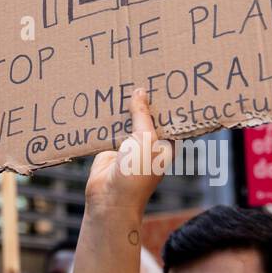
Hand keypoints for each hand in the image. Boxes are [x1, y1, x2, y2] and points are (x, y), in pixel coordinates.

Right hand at [84, 88, 165, 215]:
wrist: (110, 198)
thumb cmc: (137, 173)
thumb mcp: (145, 139)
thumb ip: (142, 115)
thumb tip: (139, 92)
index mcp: (165, 144)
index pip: (168, 118)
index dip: (166, 102)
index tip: (164, 80)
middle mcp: (148, 143)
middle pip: (146, 116)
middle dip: (142, 100)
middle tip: (140, 74)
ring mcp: (128, 145)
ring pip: (126, 120)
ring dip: (123, 107)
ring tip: (121, 80)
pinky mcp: (109, 147)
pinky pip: (108, 127)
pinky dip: (105, 117)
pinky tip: (102, 99)